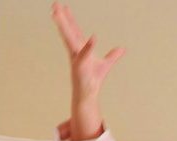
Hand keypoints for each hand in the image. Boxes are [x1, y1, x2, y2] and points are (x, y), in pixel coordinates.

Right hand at [52, 2, 123, 139]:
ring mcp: (77, 58)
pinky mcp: (80, 67)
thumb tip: (121, 49)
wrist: (88, 95)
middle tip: (54, 4)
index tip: (62, 7)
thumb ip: (112, 56)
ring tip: (58, 14)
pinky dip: (89, 47)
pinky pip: (85, 54)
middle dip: (62, 18)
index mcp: (80, 48)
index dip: (68, 18)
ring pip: (70, 39)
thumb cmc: (92, 80)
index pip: (74, 30)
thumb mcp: (105, 65)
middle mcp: (76, 51)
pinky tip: (93, 37)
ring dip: (65, 26)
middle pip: (68, 31)